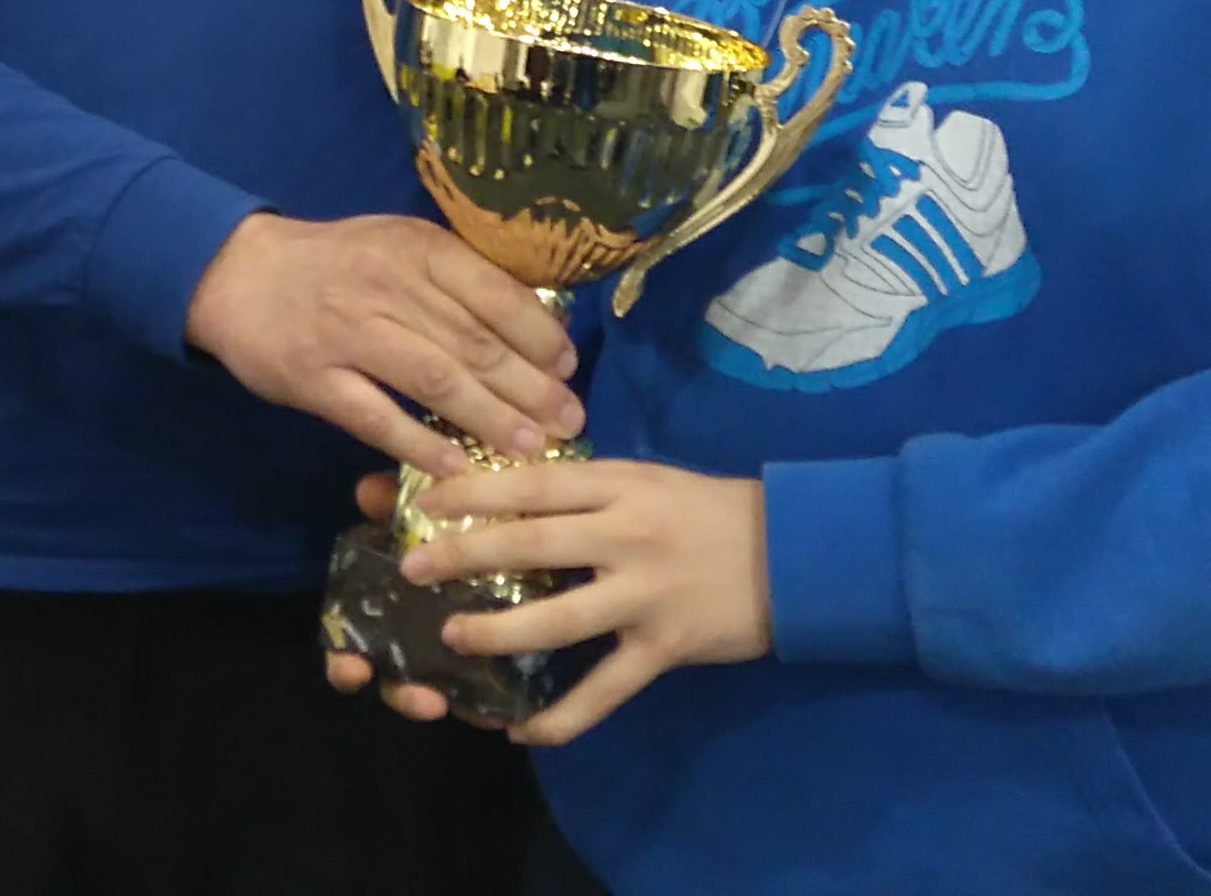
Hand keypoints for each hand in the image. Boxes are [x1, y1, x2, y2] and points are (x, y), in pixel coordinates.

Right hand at [183, 214, 580, 471]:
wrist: (237, 273)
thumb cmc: (336, 264)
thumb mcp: (397, 246)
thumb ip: (455, 279)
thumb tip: (535, 326)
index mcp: (416, 248)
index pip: (494, 293)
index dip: (539, 335)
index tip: (569, 368)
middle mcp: (387, 286)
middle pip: (473, 342)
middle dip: (530, 387)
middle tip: (570, 420)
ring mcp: (348, 334)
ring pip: (434, 379)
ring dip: (489, 417)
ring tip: (530, 447)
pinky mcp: (315, 379)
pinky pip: (377, 417)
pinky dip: (420, 444)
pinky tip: (456, 469)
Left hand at [336, 458, 772, 746]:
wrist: (798, 553)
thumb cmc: (711, 510)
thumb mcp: (648, 479)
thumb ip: (588, 488)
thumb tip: (512, 490)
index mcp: (620, 487)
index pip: (534, 484)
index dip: (475, 492)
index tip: (425, 503)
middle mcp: (627, 537)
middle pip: (533, 544)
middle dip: (465, 555)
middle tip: (412, 569)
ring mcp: (645, 595)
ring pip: (559, 619)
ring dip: (499, 631)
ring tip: (454, 638)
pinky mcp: (664, 647)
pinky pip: (604, 690)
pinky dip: (562, 717)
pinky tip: (522, 731)